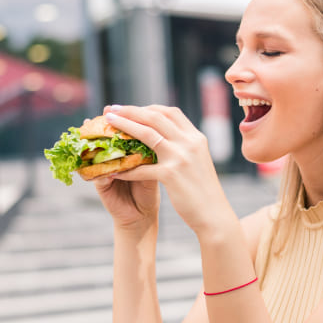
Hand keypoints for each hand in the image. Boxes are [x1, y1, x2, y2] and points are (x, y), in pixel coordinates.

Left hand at [103, 104, 233, 234]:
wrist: (214, 214)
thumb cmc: (204, 190)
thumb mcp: (198, 161)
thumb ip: (185, 146)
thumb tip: (166, 136)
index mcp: (196, 137)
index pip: (170, 112)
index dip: (149, 108)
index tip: (132, 110)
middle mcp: (190, 143)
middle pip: (155, 117)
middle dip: (131, 111)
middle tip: (112, 109)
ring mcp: (180, 157)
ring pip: (147, 134)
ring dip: (124, 126)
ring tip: (108, 124)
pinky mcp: (171, 175)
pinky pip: (142, 167)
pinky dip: (127, 169)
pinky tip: (114, 171)